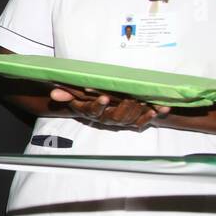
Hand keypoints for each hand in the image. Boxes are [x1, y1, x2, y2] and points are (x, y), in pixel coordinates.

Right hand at [49, 85, 165, 129]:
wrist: (91, 108)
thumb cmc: (83, 99)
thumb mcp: (72, 95)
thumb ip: (64, 94)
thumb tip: (53, 93)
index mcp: (92, 113)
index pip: (94, 111)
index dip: (98, 105)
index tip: (103, 97)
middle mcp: (106, 119)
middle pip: (115, 117)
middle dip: (124, 108)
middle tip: (132, 98)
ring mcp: (120, 121)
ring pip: (130, 120)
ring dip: (140, 113)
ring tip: (148, 105)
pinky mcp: (131, 120)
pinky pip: (142, 122)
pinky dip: (152, 117)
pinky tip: (161, 110)